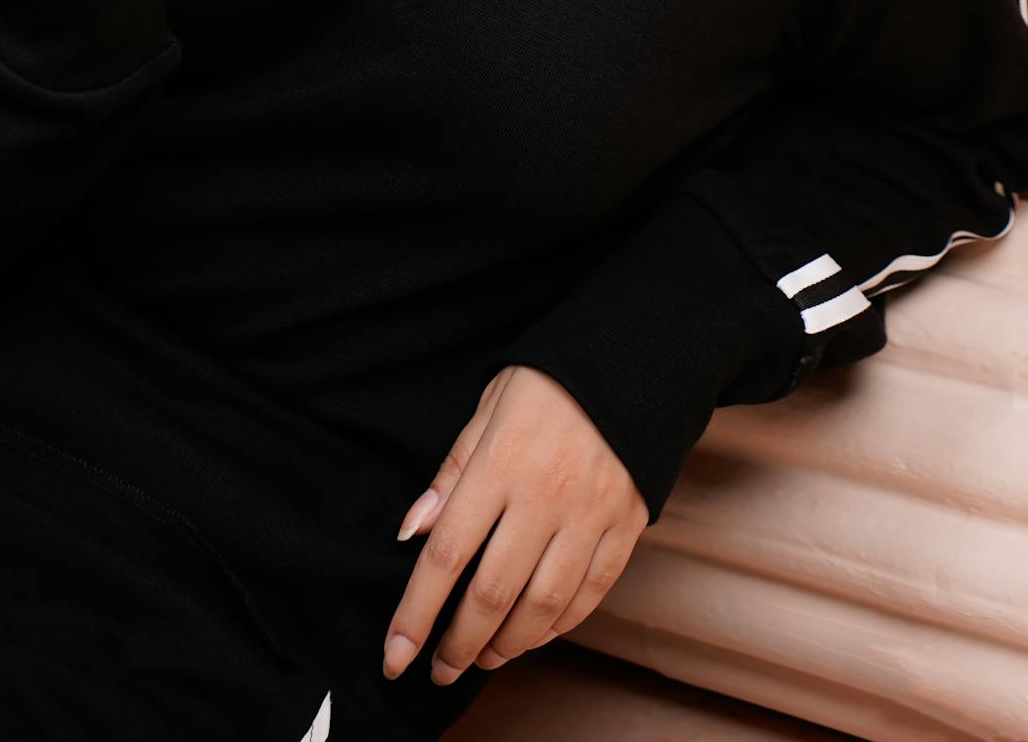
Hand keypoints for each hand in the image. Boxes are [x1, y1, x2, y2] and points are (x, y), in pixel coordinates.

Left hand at [383, 366, 648, 688]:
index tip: (395, 654)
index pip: (447, 554)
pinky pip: (592, 592)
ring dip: (509, 642)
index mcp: (501, 463)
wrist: (631, 359)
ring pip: (544, 603)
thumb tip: (411, 531)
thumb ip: (452, 473)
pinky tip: (537, 634)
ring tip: (486, 657)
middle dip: (460, 642)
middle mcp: (545, 495)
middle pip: (493, 592)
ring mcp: (590, 513)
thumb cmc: (549, 383)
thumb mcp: (489, 408)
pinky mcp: (626, 524)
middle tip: (441, 668)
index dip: (416, 613)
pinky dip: (561, 624)